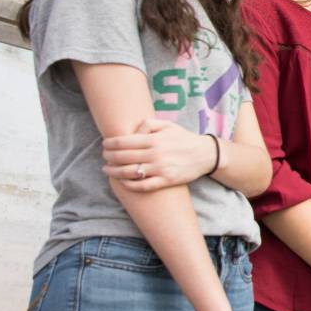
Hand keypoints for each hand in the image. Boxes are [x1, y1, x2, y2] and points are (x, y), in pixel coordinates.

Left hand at [103, 118, 217, 191]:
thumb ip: (148, 124)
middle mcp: (156, 155)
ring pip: (130, 172)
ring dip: (114, 172)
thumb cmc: (184, 139)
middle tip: (104, 157)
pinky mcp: (166, 181)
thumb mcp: (168, 125)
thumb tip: (132, 132)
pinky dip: (129, 184)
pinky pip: (143, 185)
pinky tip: (122, 181)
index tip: (104, 145)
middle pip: (123, 157)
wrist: (205, 155)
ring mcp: (161, 169)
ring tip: (107, 170)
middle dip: (109, 157)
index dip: (110, 144)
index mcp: (155, 140)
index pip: (124, 142)